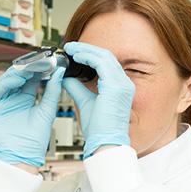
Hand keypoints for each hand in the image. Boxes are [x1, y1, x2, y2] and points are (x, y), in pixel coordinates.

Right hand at [0, 66, 65, 167]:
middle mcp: (12, 99)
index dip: (38, 69)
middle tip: (39, 61)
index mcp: (25, 99)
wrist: (25, 157)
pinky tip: (19, 78)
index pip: (30, 79)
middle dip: (28, 68)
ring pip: (7, 81)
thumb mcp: (47, 110)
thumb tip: (60, 72)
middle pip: (18, 78)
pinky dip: (8, 82)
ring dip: (18, 73)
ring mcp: (1, 103)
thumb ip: (52, 91)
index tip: (48, 61)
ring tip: (30, 69)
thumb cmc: (35, 140)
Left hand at [62, 42, 135, 159]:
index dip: (90, 55)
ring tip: (71, 49)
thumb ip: (77, 88)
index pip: (106, 63)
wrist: (105, 143)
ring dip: (86, 50)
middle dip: (87, 49)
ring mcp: (122, 84)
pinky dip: (88, 57)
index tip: (75, 53)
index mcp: (119, 87)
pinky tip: (76, 57)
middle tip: (70, 47)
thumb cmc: (99, 130)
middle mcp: (124, 83)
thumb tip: (66, 77)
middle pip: (106, 56)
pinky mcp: (115, 86)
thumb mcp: (85, 102)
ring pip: (104, 56)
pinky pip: (101, 63)